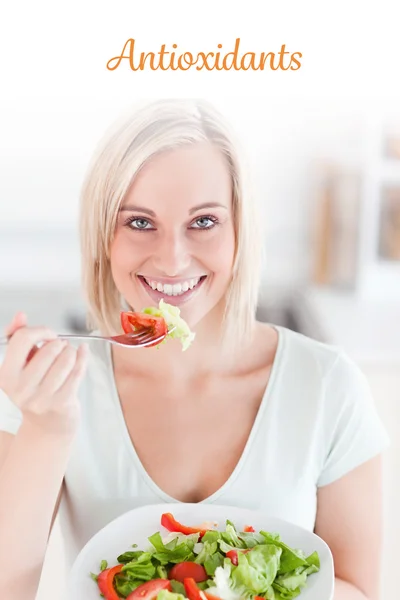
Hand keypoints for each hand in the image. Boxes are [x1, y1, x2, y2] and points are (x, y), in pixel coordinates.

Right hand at [0, 312, 88, 434]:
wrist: (47, 424)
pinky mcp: (62, 403)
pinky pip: (78, 371)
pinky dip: (83, 357)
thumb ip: (17, 336)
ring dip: (71, 352)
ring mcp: (42, 398)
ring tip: (69, 355)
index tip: (48, 335)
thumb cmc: (34, 387)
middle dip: (59, 343)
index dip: (40, 330)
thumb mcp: (20, 363)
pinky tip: (82, 353)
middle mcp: (21, 388)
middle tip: (60, 349)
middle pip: (49, 348)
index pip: (22, 339)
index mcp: (6, 375)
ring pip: (66, 359)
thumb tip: (20, 315)